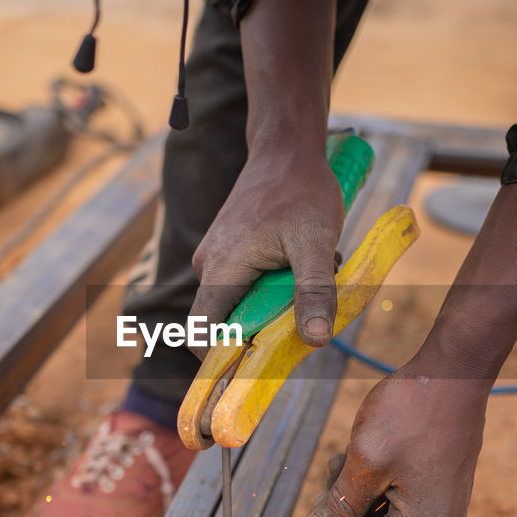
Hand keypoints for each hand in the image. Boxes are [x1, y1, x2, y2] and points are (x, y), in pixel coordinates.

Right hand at [189, 148, 343, 348]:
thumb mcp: (315, 243)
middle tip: (304, 313)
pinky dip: (271, 285)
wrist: (287, 149)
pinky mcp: (227, 251)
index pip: (201, 333)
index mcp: (220, 268)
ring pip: (238, 302)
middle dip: (264, 327)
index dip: (221, 360)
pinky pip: (243, 284)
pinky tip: (296, 261)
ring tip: (302, 273)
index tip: (257, 368)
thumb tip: (316, 340)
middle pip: (226, 322)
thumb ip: (314, 292)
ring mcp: (215, 257)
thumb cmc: (301, 190)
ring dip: (272, 302)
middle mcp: (208, 266)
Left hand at [299, 360, 488, 516]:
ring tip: (338, 464)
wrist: (454, 372)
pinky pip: (400, 502)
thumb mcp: (364, 460)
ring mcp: (444, 504)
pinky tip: (356, 459)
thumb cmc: (411, 412)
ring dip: (355, 502)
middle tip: (317, 494)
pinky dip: (373, 489)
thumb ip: (339, 505)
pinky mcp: (442, 485)